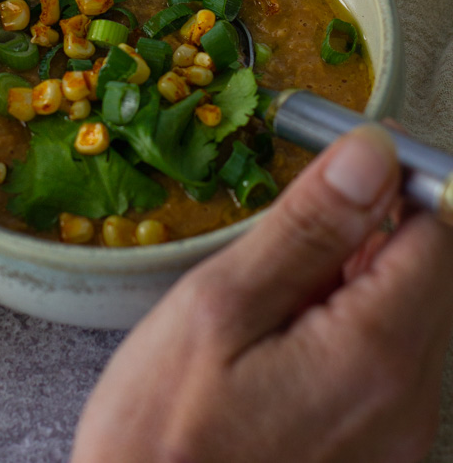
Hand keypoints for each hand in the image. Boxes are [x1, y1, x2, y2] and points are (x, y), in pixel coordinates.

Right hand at [72, 126, 452, 462]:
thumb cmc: (160, 436)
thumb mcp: (219, 308)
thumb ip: (306, 229)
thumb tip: (372, 153)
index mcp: (374, 355)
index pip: (436, 231)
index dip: (400, 176)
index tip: (350, 152)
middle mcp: (409, 404)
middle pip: (434, 272)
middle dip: (382, 221)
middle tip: (305, 209)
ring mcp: (399, 438)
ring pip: (414, 313)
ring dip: (364, 270)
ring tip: (284, 274)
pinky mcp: (379, 456)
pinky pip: (391, 361)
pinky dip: (355, 319)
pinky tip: (292, 322)